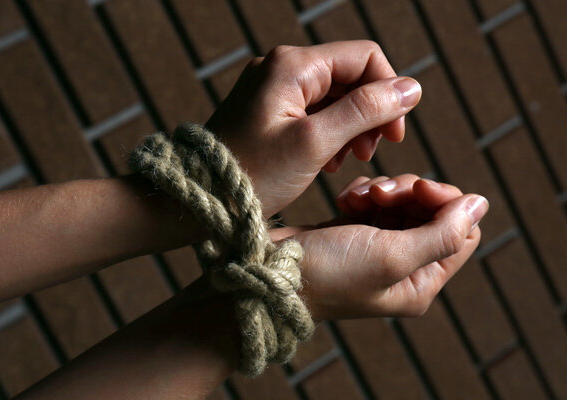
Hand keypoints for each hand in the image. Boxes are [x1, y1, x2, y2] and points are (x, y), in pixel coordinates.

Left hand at [206, 41, 421, 216]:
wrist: (198, 200)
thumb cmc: (251, 174)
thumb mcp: (314, 143)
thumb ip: (365, 110)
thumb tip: (411, 88)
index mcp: (292, 66)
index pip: (364, 57)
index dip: (389, 92)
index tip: (393, 136)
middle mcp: (280, 68)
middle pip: (348, 77)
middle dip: (367, 114)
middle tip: (368, 153)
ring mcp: (271, 90)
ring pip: (331, 97)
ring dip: (349, 128)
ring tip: (344, 162)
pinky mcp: (266, 112)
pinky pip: (310, 113)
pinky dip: (326, 135)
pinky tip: (326, 162)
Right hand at [272, 174, 487, 319]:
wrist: (270, 273)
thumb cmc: (328, 272)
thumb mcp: (391, 256)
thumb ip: (442, 232)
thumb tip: (480, 204)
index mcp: (421, 282)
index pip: (461, 232)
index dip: (446, 203)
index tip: (419, 190)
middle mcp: (405, 266)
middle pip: (431, 211)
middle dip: (408, 193)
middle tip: (380, 193)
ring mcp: (379, 248)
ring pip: (403, 201)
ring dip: (382, 190)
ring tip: (355, 199)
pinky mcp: (355, 231)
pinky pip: (376, 201)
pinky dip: (364, 193)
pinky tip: (345, 200)